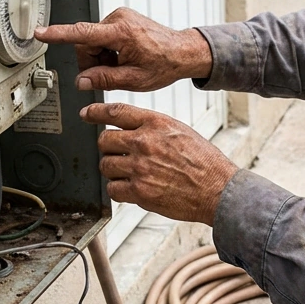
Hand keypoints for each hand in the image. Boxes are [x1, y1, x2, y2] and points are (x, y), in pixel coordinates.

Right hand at [35, 7, 212, 91]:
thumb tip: (82, 81)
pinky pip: (102, 36)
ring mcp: (120, 16)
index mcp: (122, 33)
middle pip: (86, 43)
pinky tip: (123, 58)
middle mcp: (119, 19)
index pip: (82, 33)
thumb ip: (104, 80)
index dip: (58, 34)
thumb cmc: (165, 64)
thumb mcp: (134, 80)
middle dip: (92, 62)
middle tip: (110, 74)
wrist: (182, 51)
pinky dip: (108, 50)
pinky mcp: (121, 18)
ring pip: (93, 41)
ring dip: (101, 57)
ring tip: (121, 66)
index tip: (40, 33)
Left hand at [82, 102, 237, 224]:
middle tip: (119, 155)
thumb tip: (130, 129)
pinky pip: (113, 189)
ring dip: (114, 171)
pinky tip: (134, 189)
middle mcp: (145, 142)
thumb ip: (153, 127)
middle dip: (108, 149)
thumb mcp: (181, 131)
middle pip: (104, 140)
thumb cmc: (204, 162)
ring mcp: (140, 168)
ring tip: (131, 174)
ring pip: (106, 166)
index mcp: (156, 123)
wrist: (218, 190)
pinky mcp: (139, 192)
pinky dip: (120, 190)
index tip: (86, 113)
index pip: (115, 111)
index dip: (96, 112)